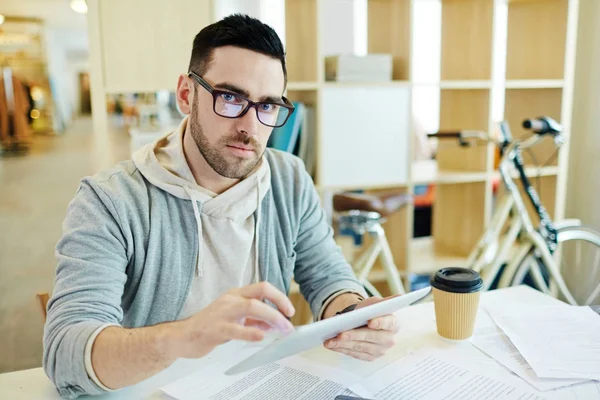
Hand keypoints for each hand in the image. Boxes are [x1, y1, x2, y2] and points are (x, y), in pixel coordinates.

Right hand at [171, 282, 295, 358]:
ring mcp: (222, 312)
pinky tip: (261, 336)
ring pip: (252, 307)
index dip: (279, 297)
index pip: (263, 287)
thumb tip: (274, 324)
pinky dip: (251, 332)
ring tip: (282, 329)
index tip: (289, 311)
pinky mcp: (215, 329)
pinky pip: (236, 329)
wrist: (182, 337)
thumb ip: (254, 320)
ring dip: (271, 317)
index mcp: (236, 294)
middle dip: (279, 304)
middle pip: (260, 292)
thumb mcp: (235, 319)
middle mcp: (230, 299)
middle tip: (289, 320)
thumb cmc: (208, 327)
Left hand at [324, 297, 398, 360]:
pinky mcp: (370, 357)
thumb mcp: (376, 303)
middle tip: (340, 334)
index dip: (379, 322)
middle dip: (353, 335)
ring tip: (329, 341)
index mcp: (393, 324)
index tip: (370, 321)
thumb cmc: (370, 311)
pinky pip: (354, 354)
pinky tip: (332, 345)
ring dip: (343, 344)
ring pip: (359, 347)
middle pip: (370, 337)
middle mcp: (389, 339)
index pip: (388, 323)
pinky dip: (342, 349)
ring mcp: (380, 350)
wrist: (362, 321)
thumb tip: (401, 297)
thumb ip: (387, 301)